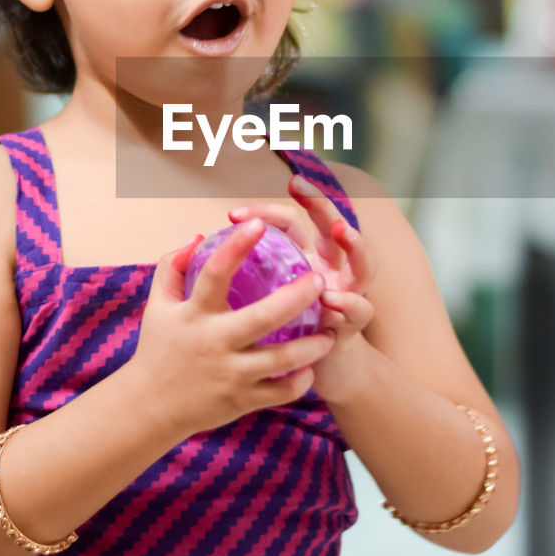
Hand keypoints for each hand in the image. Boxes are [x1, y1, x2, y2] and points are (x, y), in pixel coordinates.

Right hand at [129, 219, 336, 438]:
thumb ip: (172, 267)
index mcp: (194, 314)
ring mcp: (230, 374)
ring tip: (329, 332)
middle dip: (296, 298)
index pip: (215, 272)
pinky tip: (310, 367)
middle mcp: (214, 342)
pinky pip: (281, 391)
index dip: (236, 245)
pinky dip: (300, 380)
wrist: (149, 409)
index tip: (259, 222)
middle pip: (263, 317)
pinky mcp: (242, 400)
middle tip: (319, 279)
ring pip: (282, 359)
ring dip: (312, 346)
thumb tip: (199, 237)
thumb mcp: (157, 305)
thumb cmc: (157, 349)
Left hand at [227, 175, 375, 403]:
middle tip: (299, 185)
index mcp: (303, 259)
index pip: (290, 222)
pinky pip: (359, 310)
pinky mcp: (354, 323)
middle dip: (320, 203)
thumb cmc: (277, 334)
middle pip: (332, 226)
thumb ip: (229, 271)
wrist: (318, 370)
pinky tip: (333, 300)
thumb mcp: (255, 299)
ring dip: (354, 244)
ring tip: (339, 231)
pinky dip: (349, 303)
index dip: (267, 211)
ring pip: (362, 262)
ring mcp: (348, 292)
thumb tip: (192, 243)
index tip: (236, 211)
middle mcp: (330, 268)